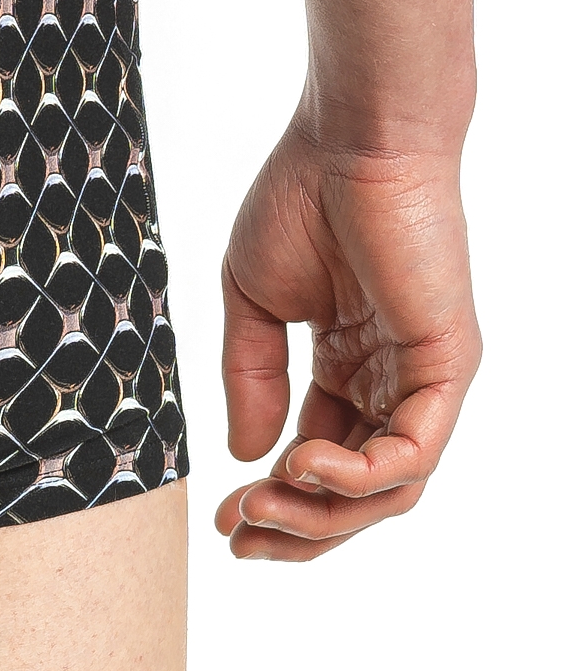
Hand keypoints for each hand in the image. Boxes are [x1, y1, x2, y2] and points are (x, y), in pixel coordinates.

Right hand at [215, 119, 478, 560]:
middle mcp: (392, 381)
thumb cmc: (302, 194)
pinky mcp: (447, 365)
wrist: (349, 136)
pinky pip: (416, 452)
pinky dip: (362, 475)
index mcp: (350, 365)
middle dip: (298, 527)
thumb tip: (247, 454)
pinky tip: (305, 463)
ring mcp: (424, 378)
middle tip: (240, 534)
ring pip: (389, 490)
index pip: (322, 461)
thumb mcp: (255, 299)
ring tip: (262, 503)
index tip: (223, 519)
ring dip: (323, 513)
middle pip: (357, 494)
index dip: (275, 500)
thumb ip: (253, 377)